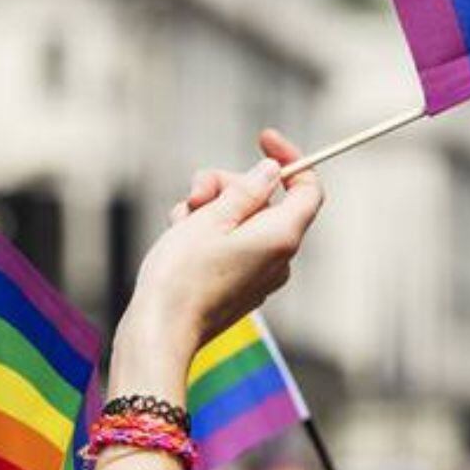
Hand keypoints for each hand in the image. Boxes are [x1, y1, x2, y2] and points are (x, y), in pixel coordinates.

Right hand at [114, 128, 322, 387]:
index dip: (290, 158)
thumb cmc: (182, 274)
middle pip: (266, 200)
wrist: (161, 330)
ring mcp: (261, 274)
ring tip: (180, 221)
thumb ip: (246, 191)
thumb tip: (271, 172)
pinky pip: (234, 244)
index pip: (308, 188)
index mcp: (281, 236)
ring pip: (243, 221)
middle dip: (229, 186)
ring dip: (211, 209)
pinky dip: (210, 233)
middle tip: (195, 192)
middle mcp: (280, 257)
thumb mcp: (211, 218)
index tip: (262, 139)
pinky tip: (181, 238)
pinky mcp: (241, 285)